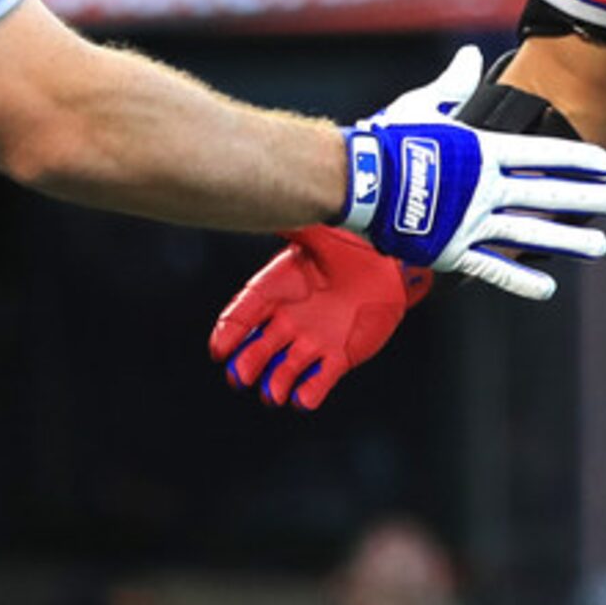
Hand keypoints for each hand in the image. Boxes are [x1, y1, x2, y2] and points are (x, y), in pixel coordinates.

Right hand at [212, 226, 432, 408]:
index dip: (230, 331)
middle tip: (239, 376)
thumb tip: (272, 203)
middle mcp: (289, 319)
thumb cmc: (350, 246)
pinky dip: (310, 392)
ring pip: (287, 368)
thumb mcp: (321, 233)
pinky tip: (302, 401)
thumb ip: (295, 225)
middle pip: (259, 347)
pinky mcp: (338, 357)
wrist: (387, 266)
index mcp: (277, 289)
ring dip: (276, 383)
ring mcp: (312, 341)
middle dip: (248, 363)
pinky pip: (320, 380)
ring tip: (271, 394)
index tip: (218, 349)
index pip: (245, 312)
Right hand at [338, 48, 605, 300]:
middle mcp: (485, 187)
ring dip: (568, 240)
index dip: (577, 159)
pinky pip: (493, 268)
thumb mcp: (422, 106)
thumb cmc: (388, 139)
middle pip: (546, 193)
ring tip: (600, 246)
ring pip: (530, 233)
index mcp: (481, 151)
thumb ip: (453, 86)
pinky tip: (548, 288)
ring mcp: (471, 221)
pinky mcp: (452, 250)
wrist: (357, 180)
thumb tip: (469, 56)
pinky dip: (520, 279)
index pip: (542, 153)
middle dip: (588, 199)